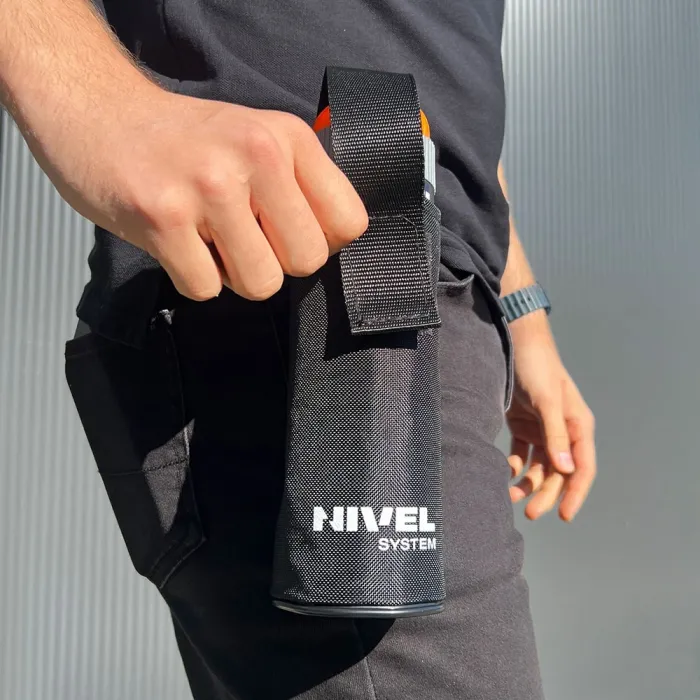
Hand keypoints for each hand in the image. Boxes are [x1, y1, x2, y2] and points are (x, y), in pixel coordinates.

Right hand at [25, 84, 368, 300]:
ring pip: (260, 284)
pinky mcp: (163, 218)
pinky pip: (206, 289)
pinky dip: (193, 277)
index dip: (321, 242)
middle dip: (277, 263)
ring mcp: (209, 186)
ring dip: (234, 275)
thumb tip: (331, 244)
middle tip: (244, 237)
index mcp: (289, 137)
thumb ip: (301, 185)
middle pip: (307, 261)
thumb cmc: (187, 141)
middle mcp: (256, 154)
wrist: (99, 113)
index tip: (288, 232)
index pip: (349, 223)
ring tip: (208, 238)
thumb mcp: (258, 138)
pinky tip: (178, 242)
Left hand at [506, 312, 595, 520]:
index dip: (575, 493)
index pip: (582, 467)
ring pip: (538, 466)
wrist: (514, 342)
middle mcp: (563, 431)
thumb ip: (555, 433)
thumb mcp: (548, 400)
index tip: (565, 515)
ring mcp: (542, 429)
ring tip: (510, 497)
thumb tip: (565, 468)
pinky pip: (521, 453)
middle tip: (531, 513)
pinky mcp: (522, 424)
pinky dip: (514, 466)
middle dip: (546, 494)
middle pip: (558, 472)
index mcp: (578, 425)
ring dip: (527, 483)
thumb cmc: (537, 367)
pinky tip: (504, 473)